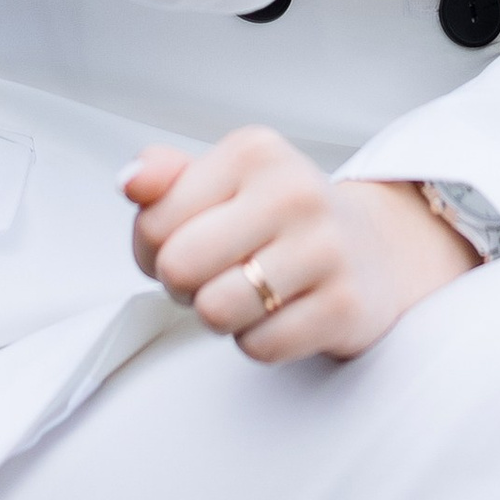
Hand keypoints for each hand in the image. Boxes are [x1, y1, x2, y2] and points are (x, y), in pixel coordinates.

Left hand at [123, 127, 475, 363]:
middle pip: (180, 267)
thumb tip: (129, 181)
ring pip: (216, 312)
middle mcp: (294, 191)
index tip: (187, 244)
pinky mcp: (344, 305)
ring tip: (248, 293)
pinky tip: (282, 312)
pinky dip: (259, 341)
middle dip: (184, 286)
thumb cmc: (276, 217)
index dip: (153, 250)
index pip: (154, 222)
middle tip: (214, 275)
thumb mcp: (223, 181)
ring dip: (221, 316)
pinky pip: (260, 347)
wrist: (370, 248)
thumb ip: (166, 178)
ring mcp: (325, 248)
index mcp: (254, 152)